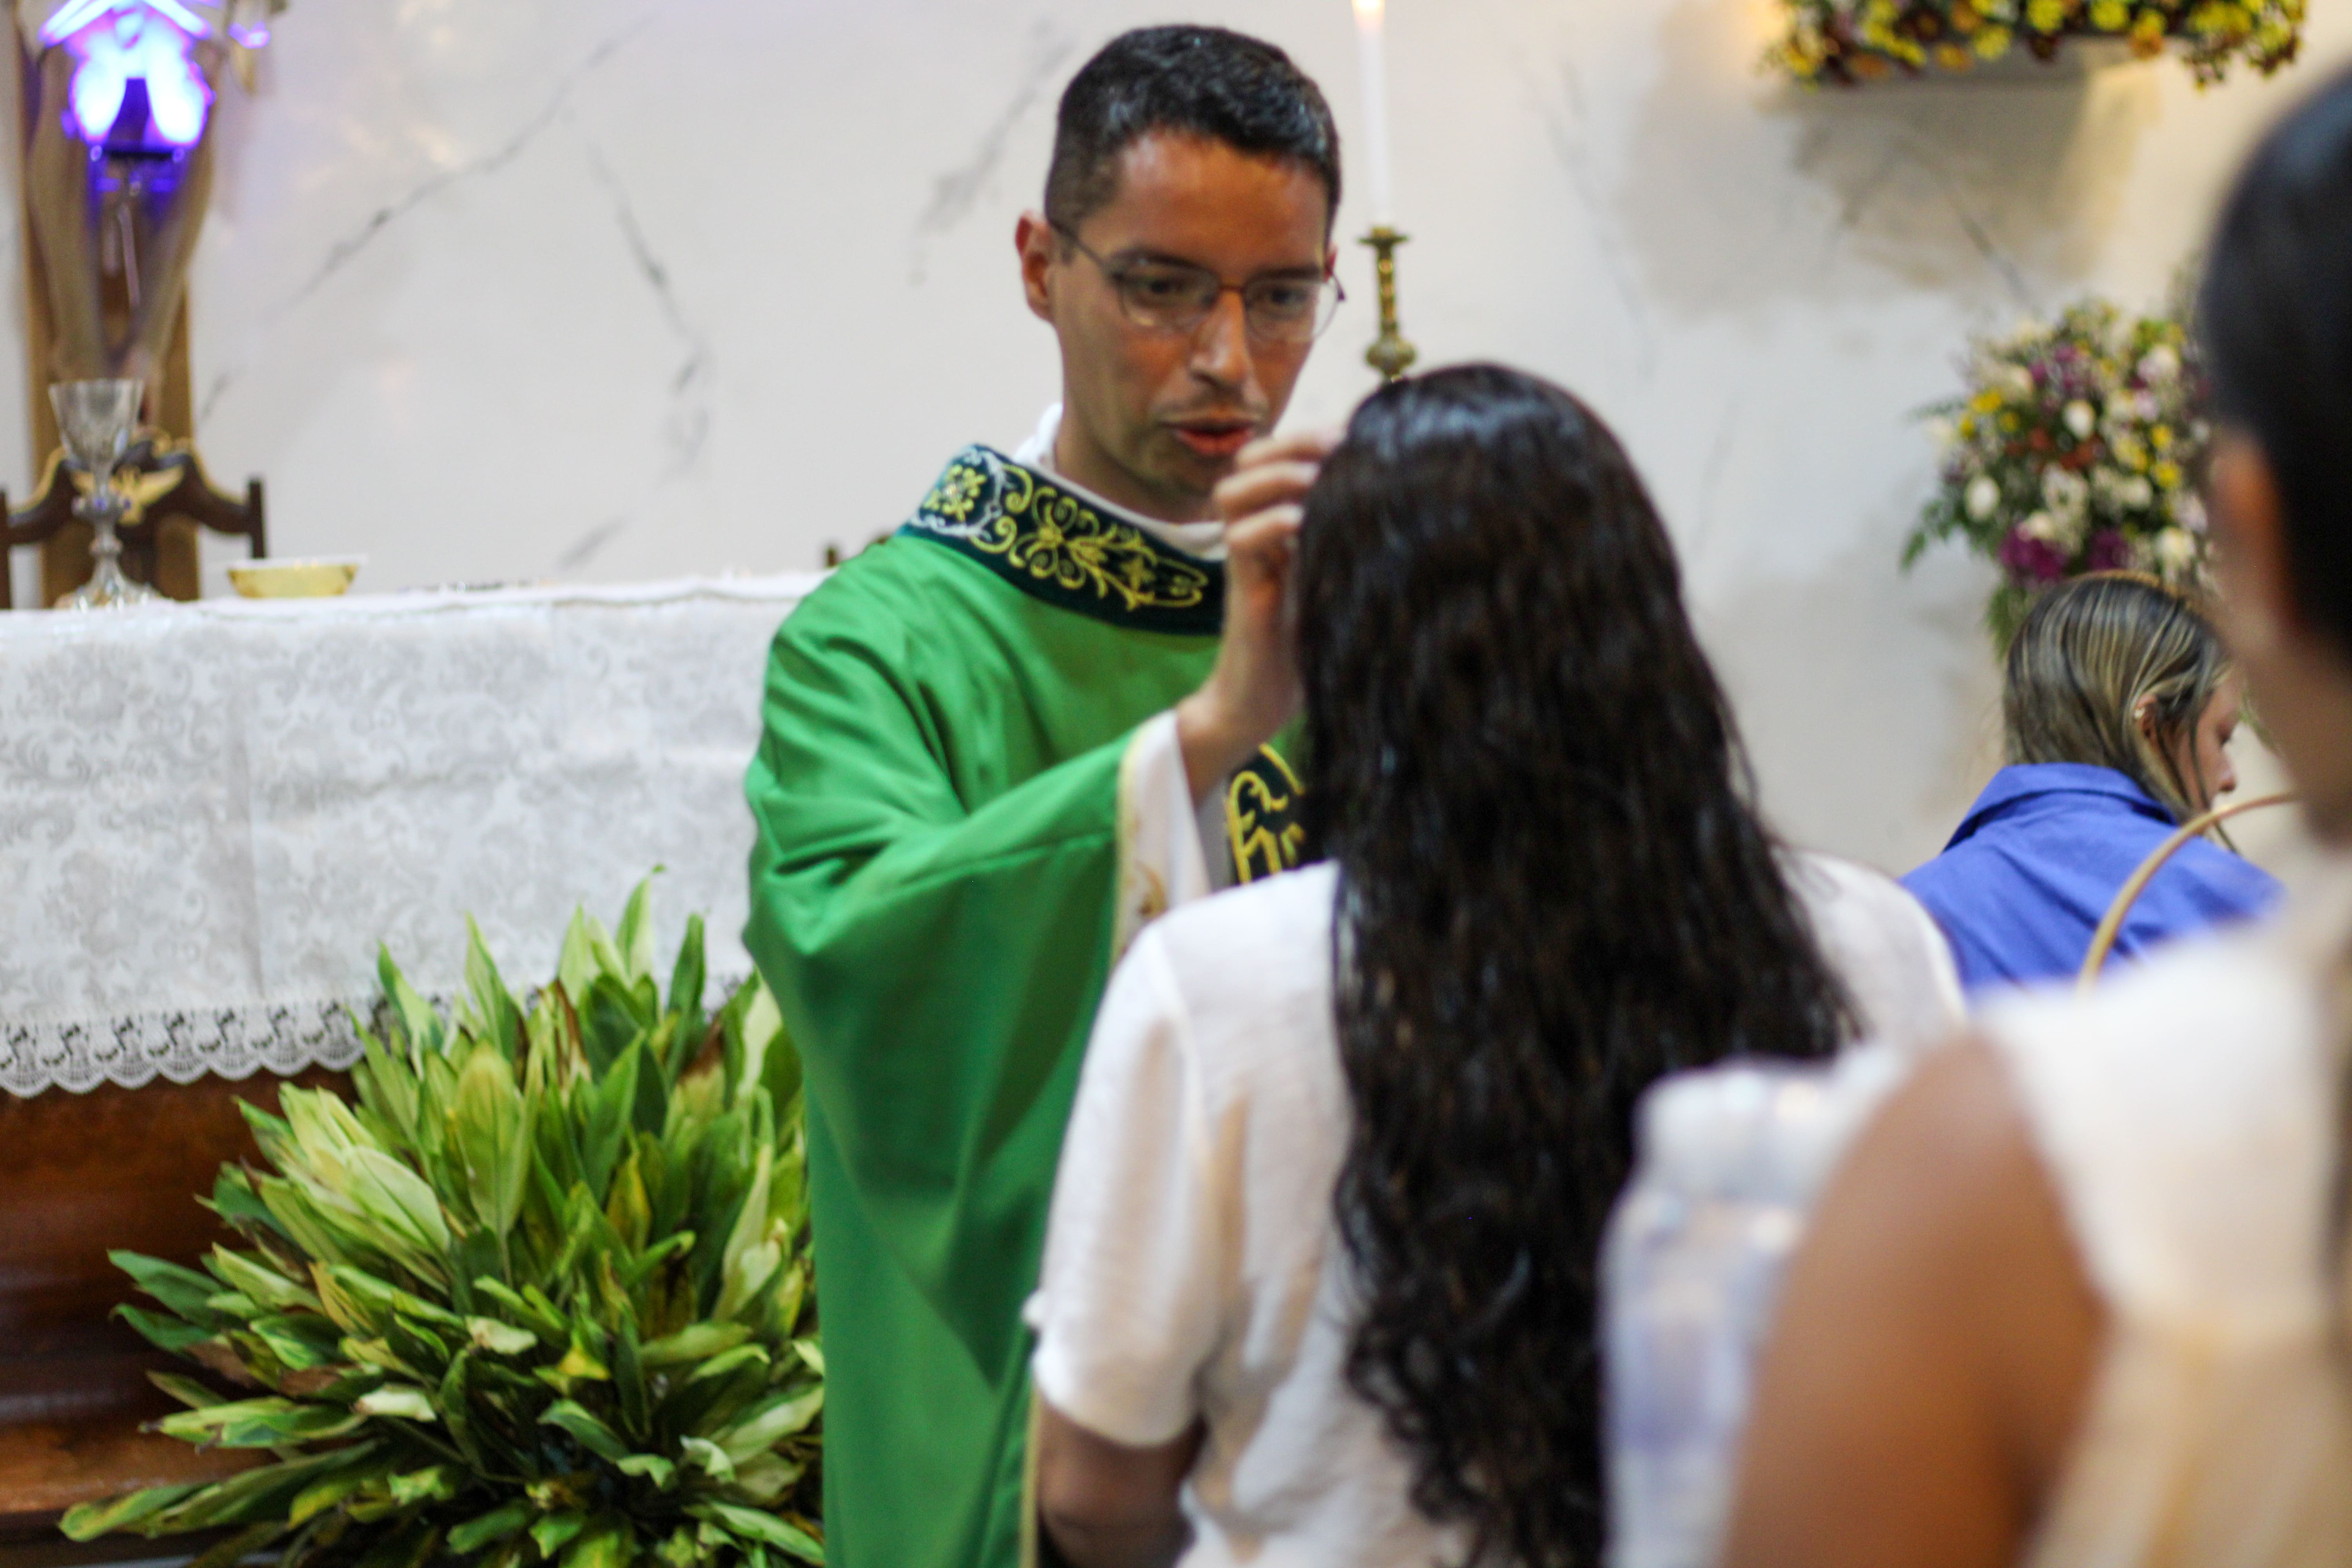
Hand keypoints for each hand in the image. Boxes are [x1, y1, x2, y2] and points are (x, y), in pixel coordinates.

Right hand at [1176, 428, 1339, 801]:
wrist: (1266, 703)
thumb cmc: (1314, 644)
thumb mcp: (1343, 580)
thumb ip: (1357, 542)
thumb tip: (1415, 506)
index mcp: (1279, 522)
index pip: (1279, 454)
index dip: (1311, 435)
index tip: (1358, 433)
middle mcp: (1256, 532)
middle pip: (1250, 459)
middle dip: (1292, 442)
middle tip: (1335, 447)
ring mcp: (1245, 558)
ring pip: (1234, 490)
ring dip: (1278, 476)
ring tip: (1317, 482)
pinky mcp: (1240, 588)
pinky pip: (1243, 539)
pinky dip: (1274, 523)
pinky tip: (1306, 525)